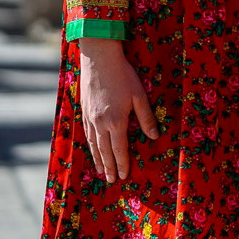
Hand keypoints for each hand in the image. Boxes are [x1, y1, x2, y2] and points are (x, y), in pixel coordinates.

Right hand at [77, 38, 158, 180]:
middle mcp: (100, 123)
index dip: (122, 163)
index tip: (124, 175)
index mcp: (116, 121)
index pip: (119, 149)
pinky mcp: (84, 110)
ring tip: (102, 171)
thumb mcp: (139, 96)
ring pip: (94, 144)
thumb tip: (154, 136)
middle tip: (112, 180)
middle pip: (104, 151)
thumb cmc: (122, 75)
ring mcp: (90, 117)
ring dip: (98, 159)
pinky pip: (87, 134)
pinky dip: (90, 145)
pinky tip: (92, 149)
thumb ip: (146, 118)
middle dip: (109, 167)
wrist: (99, 59)